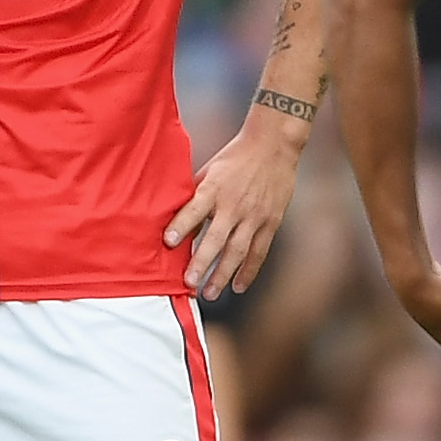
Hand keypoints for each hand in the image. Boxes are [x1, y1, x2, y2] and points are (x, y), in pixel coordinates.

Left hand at [167, 113, 306, 298]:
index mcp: (214, 188)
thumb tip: (176, 223)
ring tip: (209, 293)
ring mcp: (254, 215)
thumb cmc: (234, 159)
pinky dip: (248, 271)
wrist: (273, 146)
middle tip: (188, 284)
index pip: (194, 209)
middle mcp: (234, 204)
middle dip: (202, 263)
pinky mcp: (270, 222)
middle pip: (216, 238)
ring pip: (237, 251)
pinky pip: (258, 251)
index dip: (181, 225)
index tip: (167, 241)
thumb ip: (194, 197)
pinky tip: (237, 286)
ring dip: (222, 275)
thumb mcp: (208, 171)